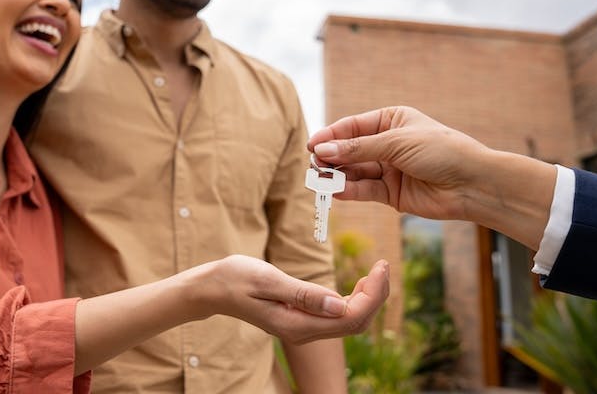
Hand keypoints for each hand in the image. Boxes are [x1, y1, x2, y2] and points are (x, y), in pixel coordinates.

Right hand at [205, 255, 389, 343]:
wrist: (212, 288)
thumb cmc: (235, 278)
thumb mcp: (267, 279)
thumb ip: (303, 294)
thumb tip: (339, 305)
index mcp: (296, 324)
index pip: (350, 317)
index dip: (372, 295)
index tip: (379, 266)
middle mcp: (303, 331)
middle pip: (355, 323)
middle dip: (376, 296)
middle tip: (384, 265)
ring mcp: (303, 328)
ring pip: (349, 322)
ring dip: (368, 299)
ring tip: (377, 272)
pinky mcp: (301, 319)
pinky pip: (337, 316)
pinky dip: (354, 300)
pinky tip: (358, 284)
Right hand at [306, 106, 491, 221]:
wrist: (473, 183)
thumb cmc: (442, 151)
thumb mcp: (396, 143)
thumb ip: (358, 148)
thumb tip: (322, 149)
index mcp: (391, 120)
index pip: (353, 126)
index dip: (331, 135)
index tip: (312, 145)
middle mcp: (388, 144)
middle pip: (350, 150)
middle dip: (331, 157)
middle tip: (314, 164)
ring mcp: (389, 169)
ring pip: (355, 171)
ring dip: (337, 175)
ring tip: (320, 179)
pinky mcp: (391, 193)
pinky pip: (364, 190)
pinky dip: (349, 190)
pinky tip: (335, 190)